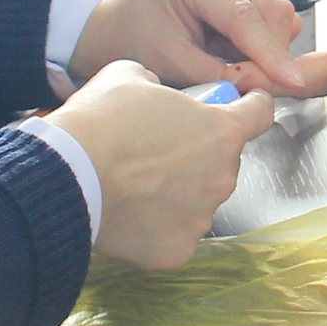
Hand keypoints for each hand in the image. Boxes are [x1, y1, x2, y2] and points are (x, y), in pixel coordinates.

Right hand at [44, 63, 280, 269]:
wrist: (67, 174)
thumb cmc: (100, 122)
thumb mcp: (128, 75)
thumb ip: (157, 83)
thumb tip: (155, 92)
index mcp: (220, 132)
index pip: (260, 114)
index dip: (250, 106)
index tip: (240, 106)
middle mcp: (221, 178)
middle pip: (222, 162)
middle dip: (197, 155)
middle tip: (156, 150)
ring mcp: (201, 218)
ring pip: (197, 201)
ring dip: (177, 193)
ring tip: (135, 184)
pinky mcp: (176, 250)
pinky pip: (174, 235)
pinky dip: (156, 228)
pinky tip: (129, 214)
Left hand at [72, 0, 315, 93]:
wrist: (116, 25)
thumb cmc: (133, 40)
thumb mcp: (173, 64)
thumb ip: (223, 74)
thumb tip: (266, 84)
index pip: (245, 16)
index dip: (271, 53)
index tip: (291, 81)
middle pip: (271, 8)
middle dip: (272, 50)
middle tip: (256, 82)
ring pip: (275, 11)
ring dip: (266, 45)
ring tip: (231, 62)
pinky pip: (266, 12)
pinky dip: (259, 38)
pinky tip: (231, 49)